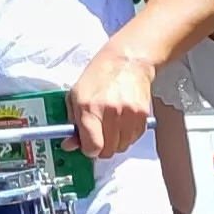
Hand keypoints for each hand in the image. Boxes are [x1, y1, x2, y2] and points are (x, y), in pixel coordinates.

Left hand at [68, 40, 157, 158]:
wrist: (126, 63)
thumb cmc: (96, 78)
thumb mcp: (74, 96)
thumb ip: (71, 123)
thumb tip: (69, 145)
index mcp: (89, 108)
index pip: (93, 146)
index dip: (88, 150)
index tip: (87, 146)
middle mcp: (110, 113)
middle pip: (108, 150)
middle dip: (100, 148)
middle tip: (97, 137)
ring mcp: (129, 115)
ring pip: (122, 146)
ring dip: (114, 143)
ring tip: (109, 128)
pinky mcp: (143, 115)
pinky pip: (134, 138)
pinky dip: (127, 136)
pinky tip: (121, 124)